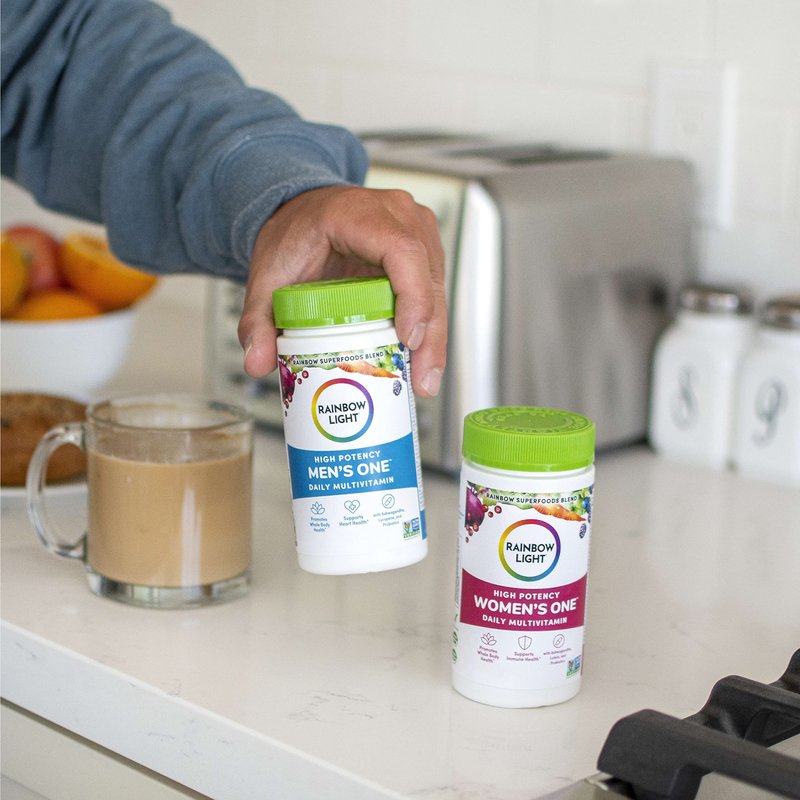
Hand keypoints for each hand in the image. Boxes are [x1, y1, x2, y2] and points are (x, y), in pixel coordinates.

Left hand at [238, 184, 446, 396]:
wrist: (303, 214)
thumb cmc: (294, 235)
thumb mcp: (268, 277)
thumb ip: (257, 320)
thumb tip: (257, 362)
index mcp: (355, 212)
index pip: (400, 249)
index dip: (413, 295)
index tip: (409, 338)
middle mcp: (395, 213)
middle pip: (428, 274)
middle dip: (431, 333)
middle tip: (422, 378)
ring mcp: (415, 227)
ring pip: (438, 284)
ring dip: (436, 334)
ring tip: (424, 377)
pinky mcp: (424, 246)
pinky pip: (435, 287)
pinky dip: (431, 324)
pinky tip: (422, 358)